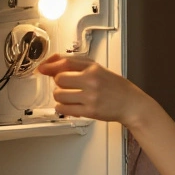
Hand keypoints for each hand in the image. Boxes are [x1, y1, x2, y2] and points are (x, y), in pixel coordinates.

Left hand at [37, 54, 156, 128]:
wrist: (131, 104)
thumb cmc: (117, 88)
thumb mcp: (99, 70)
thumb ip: (78, 66)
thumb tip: (54, 65)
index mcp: (93, 69)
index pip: (65, 63)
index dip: (50, 65)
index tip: (42, 68)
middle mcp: (91, 81)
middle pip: (59, 79)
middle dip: (58, 83)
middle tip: (65, 86)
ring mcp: (90, 97)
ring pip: (59, 95)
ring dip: (60, 97)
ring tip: (69, 97)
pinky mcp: (89, 111)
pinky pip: (64, 109)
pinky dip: (61, 108)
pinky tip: (68, 106)